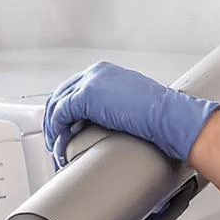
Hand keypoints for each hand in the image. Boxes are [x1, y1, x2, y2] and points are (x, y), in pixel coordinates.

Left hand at [43, 62, 219, 166]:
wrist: (166, 114)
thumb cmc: (158, 113)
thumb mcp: (130, 104)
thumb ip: (113, 105)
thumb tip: (106, 121)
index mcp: (106, 72)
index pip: (74, 88)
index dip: (65, 109)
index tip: (64, 127)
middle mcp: (95, 72)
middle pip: (62, 94)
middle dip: (54, 118)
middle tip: (55, 139)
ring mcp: (90, 82)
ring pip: (57, 104)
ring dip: (53, 128)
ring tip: (56, 147)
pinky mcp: (86, 96)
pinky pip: (61, 114)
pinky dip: (57, 131)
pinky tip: (61, 144)